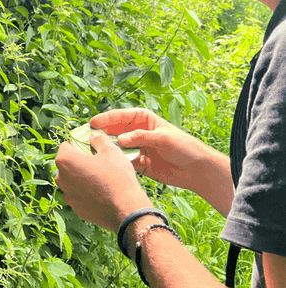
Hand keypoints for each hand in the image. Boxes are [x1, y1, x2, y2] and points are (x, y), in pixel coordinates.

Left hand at [55, 131, 151, 230]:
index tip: (90, 148)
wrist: (126, 209)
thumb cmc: (117, 177)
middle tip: (97, 163)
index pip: (66, 146)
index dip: (78, 145)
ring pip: (72, 181)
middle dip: (79, 162)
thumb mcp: (111, 151)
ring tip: (100, 179)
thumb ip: (98, 139)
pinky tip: (101, 193)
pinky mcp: (76, 209)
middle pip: (67, 164)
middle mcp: (61, 178)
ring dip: (81, 178)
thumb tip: (93, 135)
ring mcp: (68, 195)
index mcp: (65, 160)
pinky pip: (78, 196)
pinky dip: (86, 193)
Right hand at [90, 108, 218, 191]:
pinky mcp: (137, 163)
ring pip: (116, 147)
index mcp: (142, 119)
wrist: (197, 170)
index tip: (93, 124)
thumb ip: (141, 137)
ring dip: (110, 150)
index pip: (119, 116)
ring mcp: (135, 148)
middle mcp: (136, 132)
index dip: (105, 119)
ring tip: (102, 154)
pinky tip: (129, 165)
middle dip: (102, 135)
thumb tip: (120, 139)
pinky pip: (124, 162)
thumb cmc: (184, 147)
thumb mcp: (163, 138)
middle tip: (89, 139)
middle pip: (113, 131)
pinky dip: (123, 163)